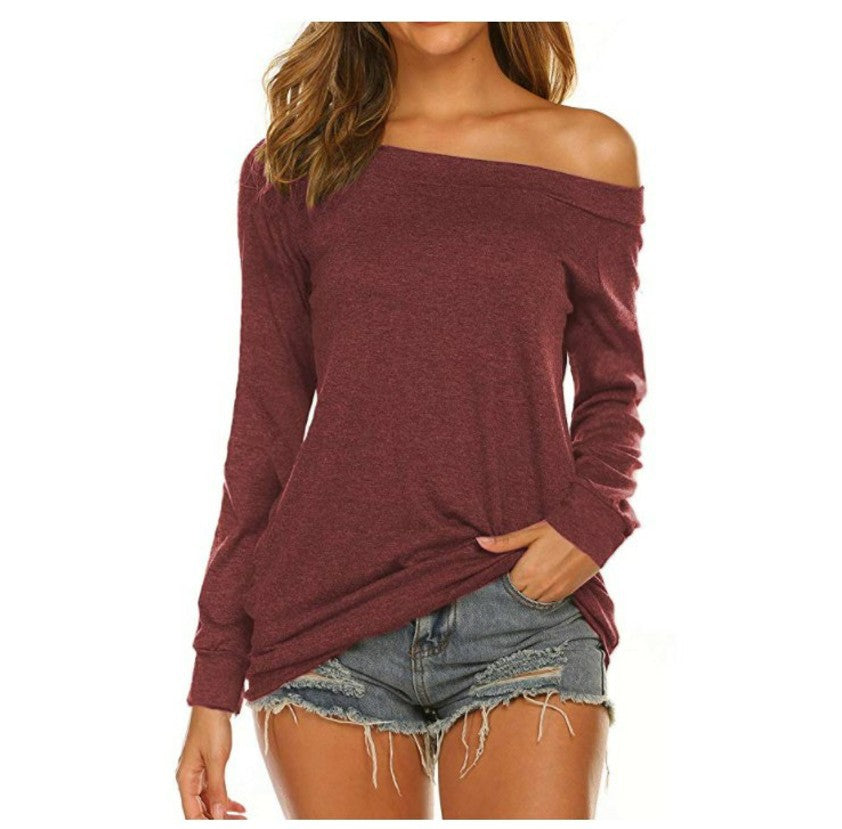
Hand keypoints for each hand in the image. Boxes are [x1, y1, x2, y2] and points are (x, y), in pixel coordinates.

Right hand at [176, 706, 246, 818]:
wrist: (214, 704)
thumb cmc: (211, 727)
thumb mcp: (216, 758)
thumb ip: (217, 788)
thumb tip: (218, 815)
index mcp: (185, 779)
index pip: (192, 814)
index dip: (207, 824)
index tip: (226, 825)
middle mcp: (189, 780)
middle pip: (200, 811)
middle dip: (218, 820)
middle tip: (239, 822)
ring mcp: (198, 775)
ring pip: (209, 803)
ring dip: (224, 812)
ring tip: (243, 818)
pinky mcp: (208, 769)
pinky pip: (214, 791)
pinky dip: (226, 800)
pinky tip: (239, 806)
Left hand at [476, 520, 599, 602]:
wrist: (592, 532)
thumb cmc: (560, 529)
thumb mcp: (530, 533)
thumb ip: (504, 542)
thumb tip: (479, 542)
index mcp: (527, 572)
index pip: (505, 588)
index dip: (501, 582)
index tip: (501, 576)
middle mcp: (539, 587)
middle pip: (517, 597)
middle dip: (513, 591)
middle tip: (512, 579)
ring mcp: (554, 592)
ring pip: (532, 602)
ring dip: (527, 595)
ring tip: (526, 582)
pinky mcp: (567, 593)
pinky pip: (547, 602)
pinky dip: (540, 597)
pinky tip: (538, 586)